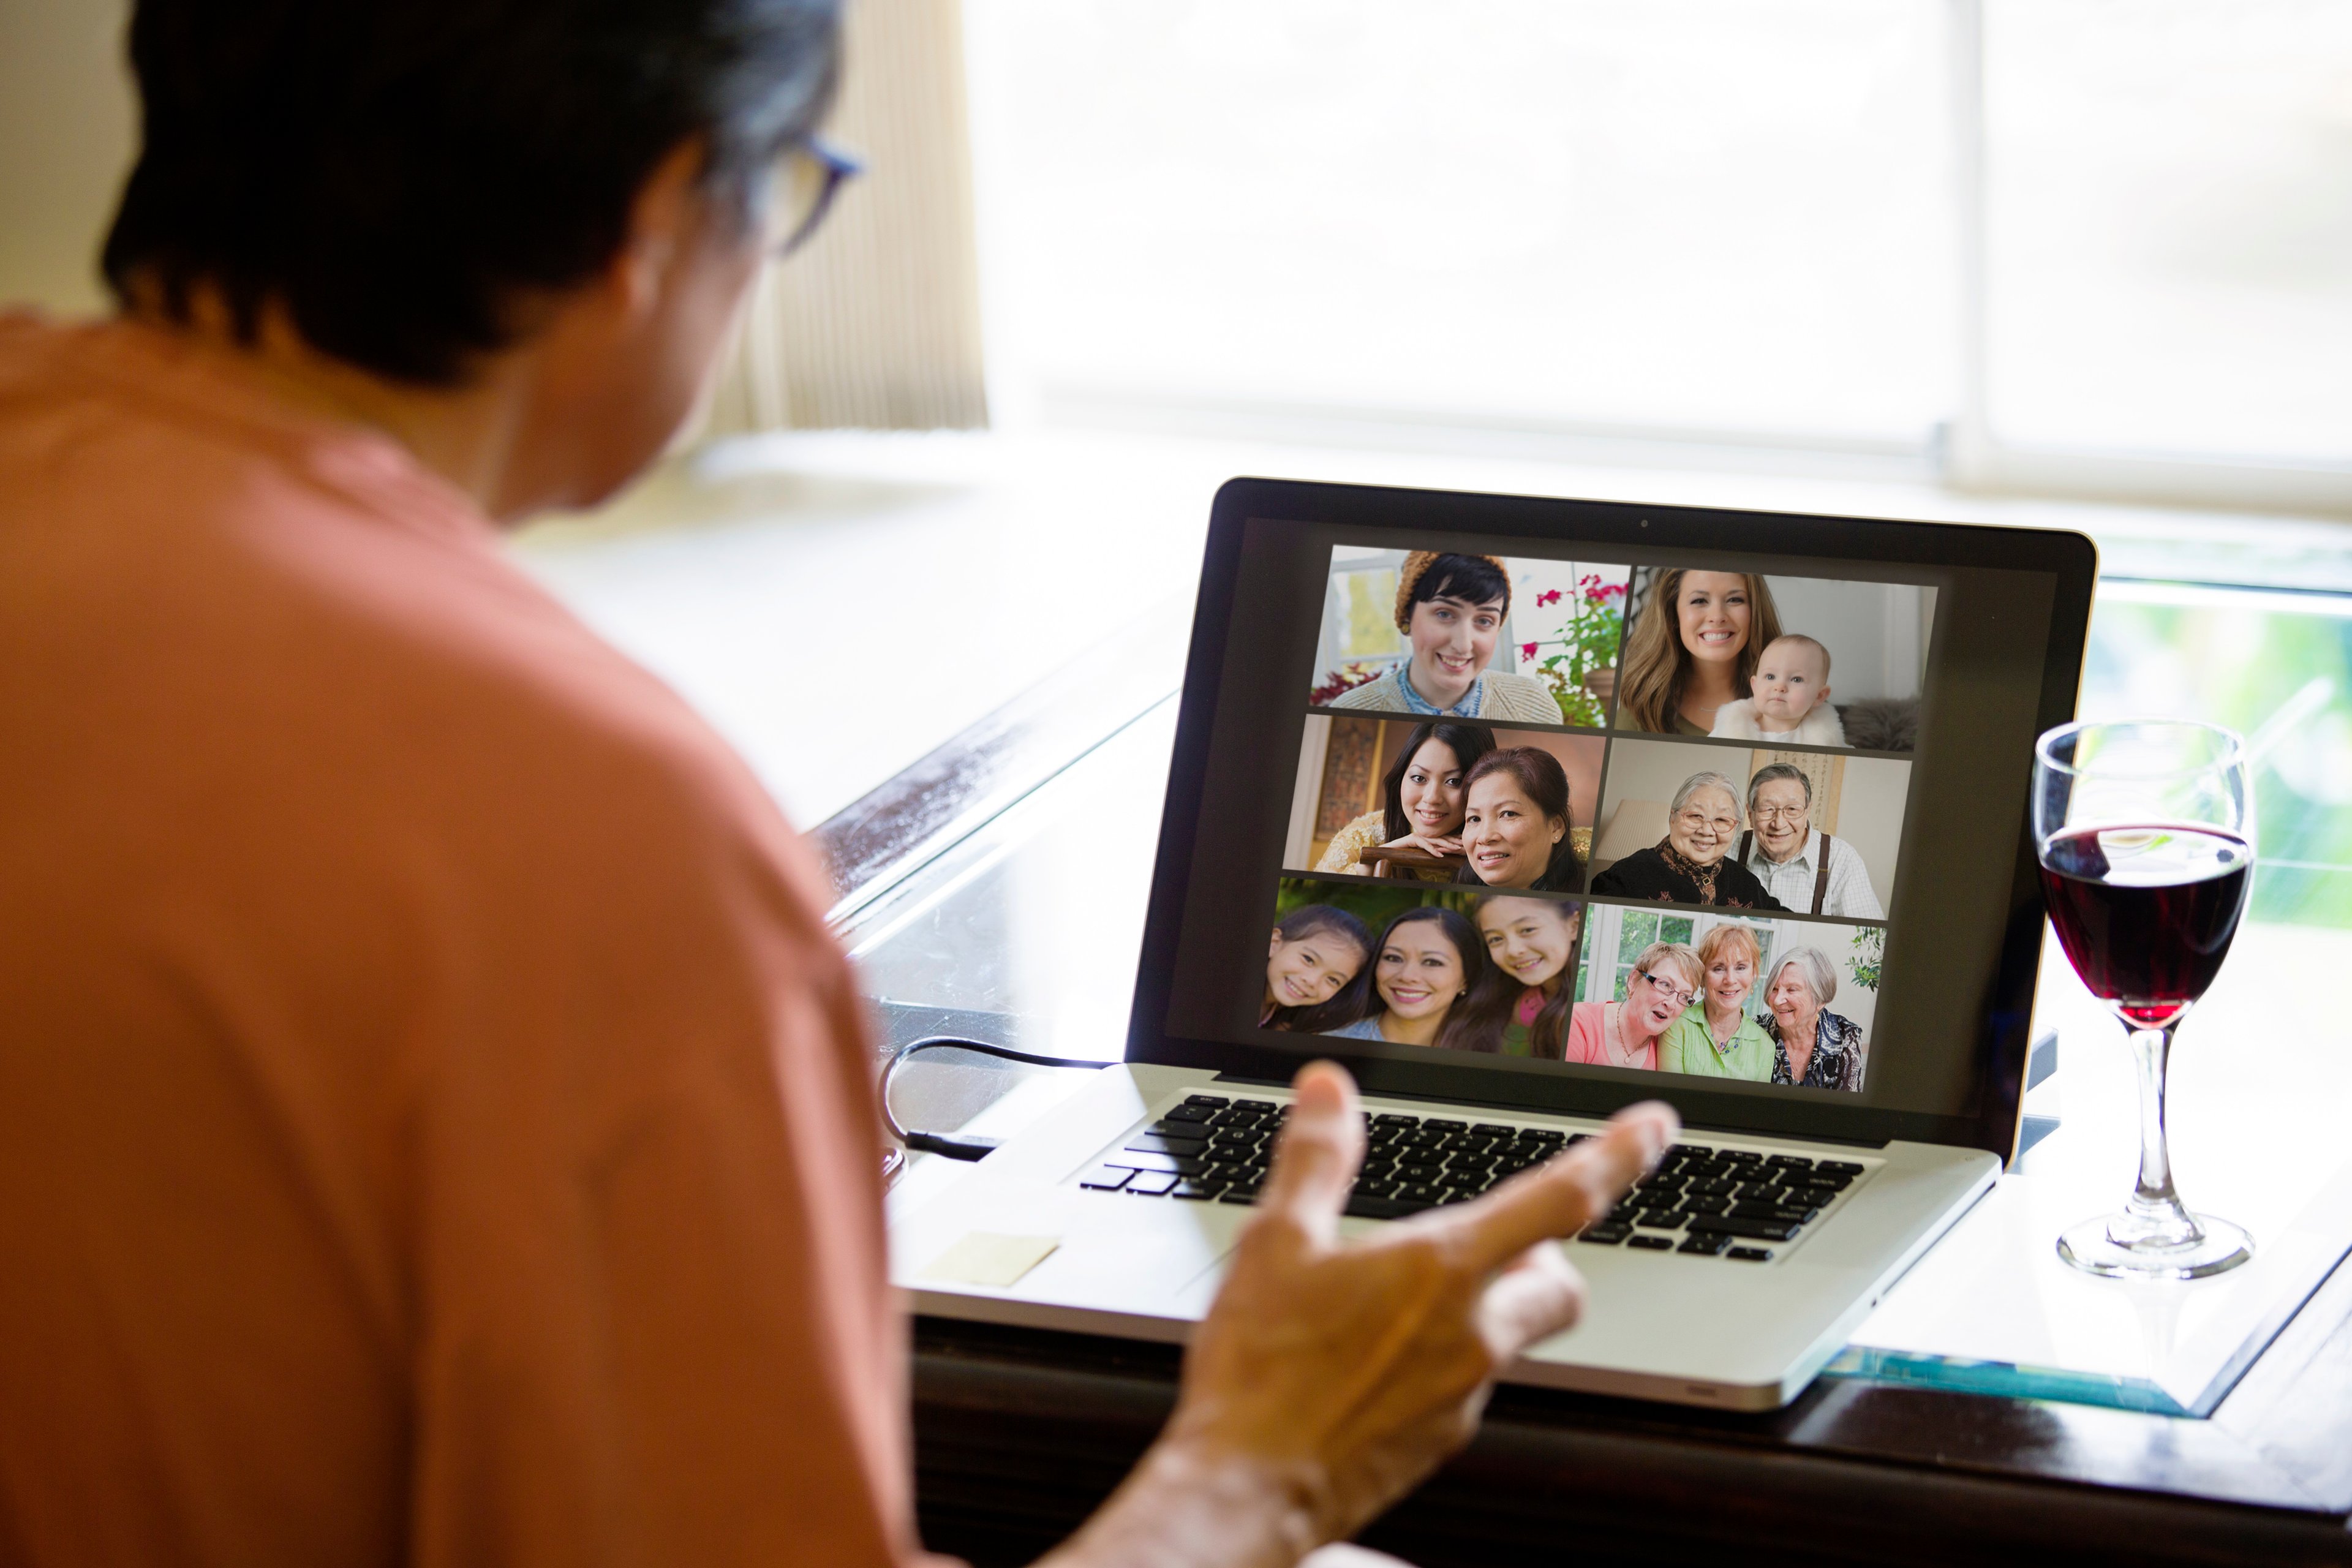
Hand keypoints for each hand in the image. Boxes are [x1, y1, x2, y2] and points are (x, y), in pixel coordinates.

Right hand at [1047, 1064, 1674, 1567]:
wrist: (1248, 1489)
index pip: (1562, 1198)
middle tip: (1505, 1241)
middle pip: (1559, 1285)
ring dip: (1485, 1308)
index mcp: (1442, 1271)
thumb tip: (1329, 1090)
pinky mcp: (1440, 1442)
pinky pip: (1466, 1385)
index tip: (1658, 1126)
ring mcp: (1462, 1395)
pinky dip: (1442, 1359)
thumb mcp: (1276, 1242)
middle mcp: (1471, 1334)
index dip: (1620, 1154)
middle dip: (1546, 1256)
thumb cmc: (1260, 1372)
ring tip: (1405, 1302)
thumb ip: (1316, 1157)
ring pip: (1510, 1336)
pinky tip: (1377, 1360)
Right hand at [1380, 832, 1463, 858]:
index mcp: (1427, 838)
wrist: (1386, 853)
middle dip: (1454, 841)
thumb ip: (1430, 854)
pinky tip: (1440, 854)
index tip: (1464, 846)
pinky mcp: (1411, 839)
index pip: (1443, 838)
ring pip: (1435, 840)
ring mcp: (1417, 836)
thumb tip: (1443, 858)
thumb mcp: (1420, 855)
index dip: (1454, 841)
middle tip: (1464, 846)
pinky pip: (1424, 844)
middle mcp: (1423, 835)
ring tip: (1456, 849)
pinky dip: (1432, 849)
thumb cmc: (1403, 855)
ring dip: (1447, 845)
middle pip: (1441, 837)